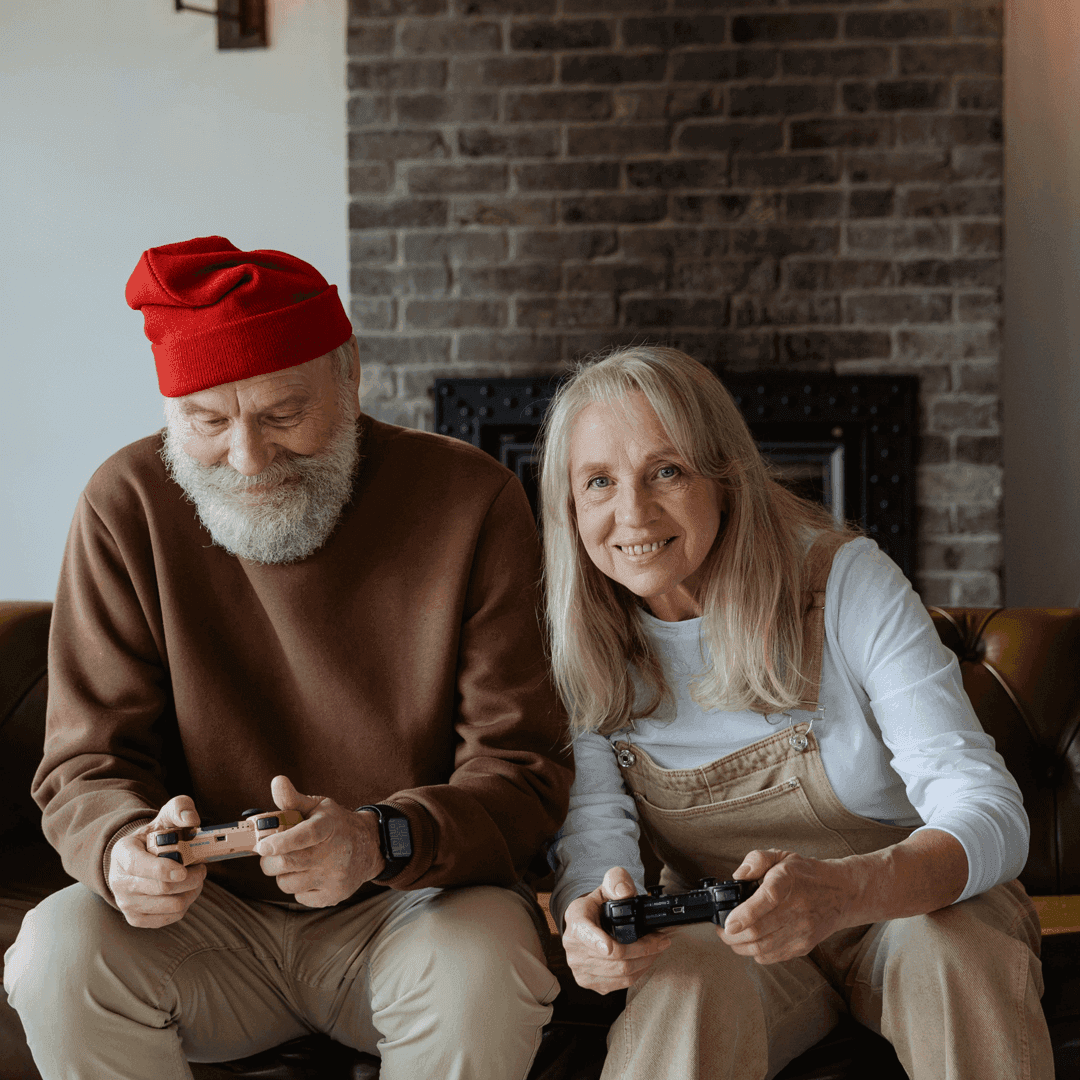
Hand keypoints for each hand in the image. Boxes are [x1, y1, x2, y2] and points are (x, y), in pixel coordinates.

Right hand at [107, 796, 207, 928]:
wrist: (140, 858)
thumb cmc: (156, 836)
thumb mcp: (166, 815)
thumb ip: (180, 808)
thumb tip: (191, 819)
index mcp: (123, 852)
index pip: (139, 866)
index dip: (163, 870)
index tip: (183, 870)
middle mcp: (119, 880)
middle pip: (162, 889)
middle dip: (191, 878)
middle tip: (201, 868)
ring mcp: (126, 902)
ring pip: (171, 905)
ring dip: (192, 891)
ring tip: (195, 878)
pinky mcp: (136, 918)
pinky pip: (170, 917)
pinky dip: (186, 904)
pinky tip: (185, 890)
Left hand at [255, 775, 383, 906]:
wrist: (369, 846)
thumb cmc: (335, 824)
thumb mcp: (318, 807)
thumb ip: (293, 799)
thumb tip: (276, 781)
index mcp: (329, 826)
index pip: (304, 835)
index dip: (281, 842)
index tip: (261, 846)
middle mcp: (334, 853)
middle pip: (287, 864)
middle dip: (268, 860)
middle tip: (268, 853)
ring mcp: (335, 876)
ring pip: (287, 883)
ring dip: (282, 874)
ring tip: (292, 862)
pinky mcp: (334, 895)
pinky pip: (299, 897)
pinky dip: (296, 887)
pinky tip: (307, 874)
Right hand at [561, 866, 671, 993]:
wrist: (587, 924)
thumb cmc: (598, 905)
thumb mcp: (606, 886)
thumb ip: (616, 881)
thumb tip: (625, 893)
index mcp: (576, 920)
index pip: (585, 934)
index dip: (598, 942)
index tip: (609, 947)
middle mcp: (574, 947)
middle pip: (615, 957)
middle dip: (645, 949)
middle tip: (662, 940)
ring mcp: (580, 968)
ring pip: (621, 973)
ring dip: (646, 962)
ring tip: (658, 949)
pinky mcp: (590, 982)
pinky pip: (620, 984)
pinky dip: (639, 972)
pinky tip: (645, 960)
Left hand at [719, 849, 853, 964]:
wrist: (842, 893)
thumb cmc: (806, 874)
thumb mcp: (781, 856)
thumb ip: (756, 860)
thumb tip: (737, 876)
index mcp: (788, 880)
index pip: (767, 900)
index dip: (745, 914)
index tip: (728, 922)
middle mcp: (798, 908)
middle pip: (760, 931)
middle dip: (733, 935)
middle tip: (721, 929)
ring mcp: (803, 930)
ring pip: (763, 948)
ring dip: (741, 946)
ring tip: (732, 937)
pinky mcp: (804, 946)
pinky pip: (773, 956)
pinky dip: (755, 953)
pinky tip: (750, 942)